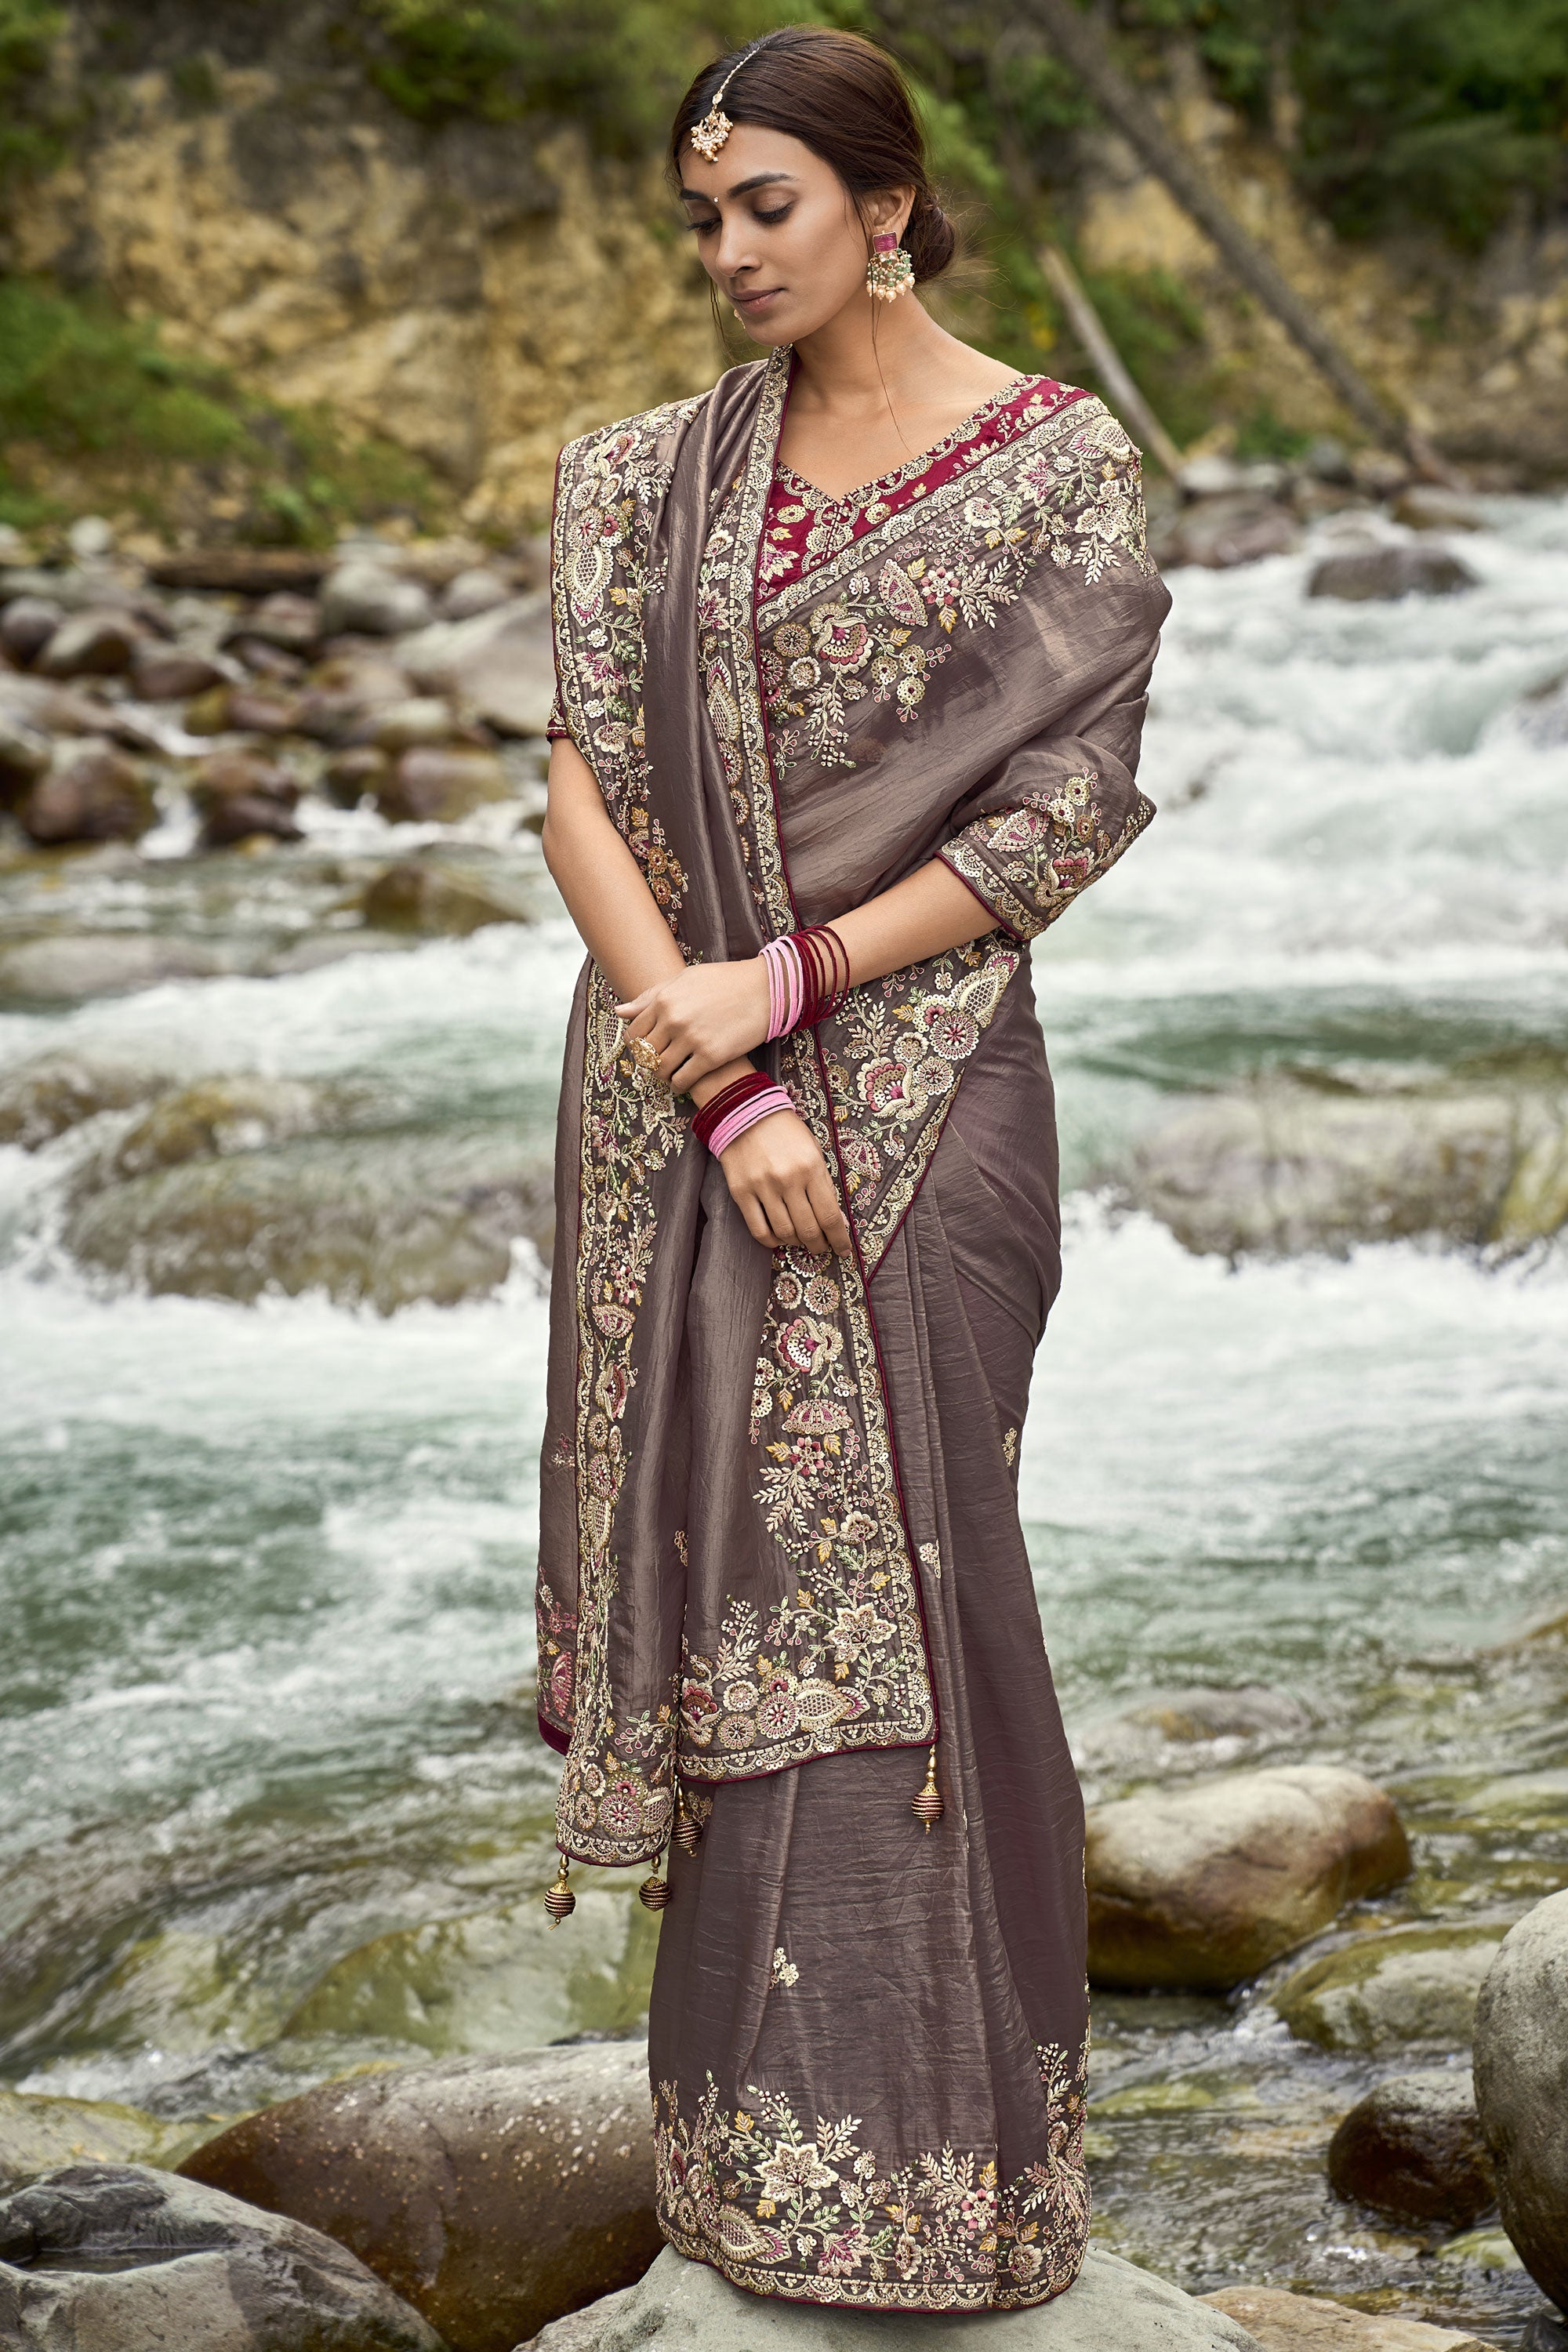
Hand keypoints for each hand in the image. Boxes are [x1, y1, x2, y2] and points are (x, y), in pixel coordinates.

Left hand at [616, 961, 770, 1095]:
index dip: (636, 1045)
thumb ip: (650, 996)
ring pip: (660, 1069)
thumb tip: (619, 1011)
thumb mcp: (684, 980)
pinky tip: (684, 1081)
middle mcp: (674, 1019)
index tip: (645, 1049)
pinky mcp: (711, 1056)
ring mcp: (691, 1039)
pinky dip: (679, 1085)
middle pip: (645, 1053)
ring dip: (662, 1075)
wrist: (765, 989)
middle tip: (659, 1063)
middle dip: (649, 1061)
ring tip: (671, 1073)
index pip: (633, 1032)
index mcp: (664, 1000)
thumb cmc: (724, 981)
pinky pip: (682, 1080)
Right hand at [718, 1107, 853, 1259]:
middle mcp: (788, 1180)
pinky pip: (758, 1229)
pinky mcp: (741, 1192)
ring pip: (785, 1232)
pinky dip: (772, 1241)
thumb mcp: (814, 1151)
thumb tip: (836, 1221)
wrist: (745, 1112)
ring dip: (797, 1243)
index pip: (830, 1216)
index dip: (839, 1239)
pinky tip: (779, 1238)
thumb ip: (825, 1184)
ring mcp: (762, 1187)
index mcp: (811, 1167)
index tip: (843, 1250)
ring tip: (801, 1240)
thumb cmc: (786, 1132)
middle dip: (819, 1245)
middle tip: (822, 1248)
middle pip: (809, 1229)